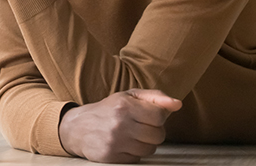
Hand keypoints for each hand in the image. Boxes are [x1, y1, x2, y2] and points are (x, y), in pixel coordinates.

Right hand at [59, 89, 182, 162]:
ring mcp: (115, 142)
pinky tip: (123, 144)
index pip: (160, 115)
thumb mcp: (128, 96)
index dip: (157, 117)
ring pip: (149, 149)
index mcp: (124, 105)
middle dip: (153, 132)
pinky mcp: (111, 157)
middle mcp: (120, 123)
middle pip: (158, 135)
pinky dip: (133, 154)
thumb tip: (177, 104)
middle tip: (140, 127)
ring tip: (131, 136)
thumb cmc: (108, 110)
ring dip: (144, 144)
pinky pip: (137, 160)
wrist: (77, 127)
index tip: (147, 116)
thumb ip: (155, 97)